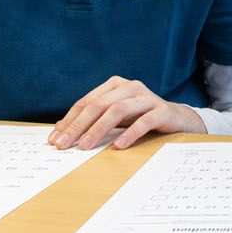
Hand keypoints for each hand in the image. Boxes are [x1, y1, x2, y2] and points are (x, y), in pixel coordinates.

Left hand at [49, 76, 205, 150]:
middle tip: (64, 144)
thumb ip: (92, 119)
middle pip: (99, 105)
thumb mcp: (114, 117)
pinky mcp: (163, 110)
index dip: (69, 120)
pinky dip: (129, 133)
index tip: (54, 139)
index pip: (86, 102)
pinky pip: (144, 121)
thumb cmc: (140, 118)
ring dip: (99, 129)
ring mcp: (147, 97)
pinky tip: (118, 146)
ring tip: (86, 147)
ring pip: (118, 110)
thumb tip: (59, 130)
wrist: (177, 119)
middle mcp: (130, 87)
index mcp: (115, 85)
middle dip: (78, 125)